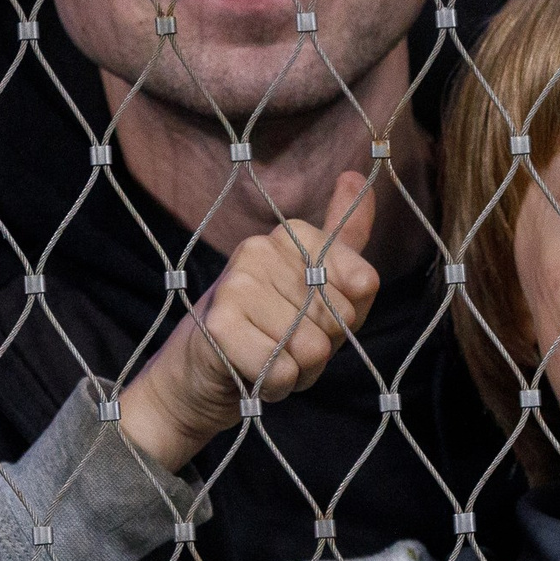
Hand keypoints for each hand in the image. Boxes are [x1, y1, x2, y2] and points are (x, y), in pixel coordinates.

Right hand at [118, 173, 382, 467]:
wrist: (195, 377)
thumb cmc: (266, 329)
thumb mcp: (315, 285)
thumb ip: (343, 237)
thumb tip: (355, 174)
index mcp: (288, 236)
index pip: (363, 281)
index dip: (349, 315)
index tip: (315, 315)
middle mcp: (259, 249)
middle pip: (339, 318)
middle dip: (322, 348)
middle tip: (285, 344)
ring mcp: (236, 284)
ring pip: (313, 348)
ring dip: (299, 371)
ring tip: (268, 359)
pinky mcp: (220, 325)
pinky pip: (283, 369)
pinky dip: (277, 386)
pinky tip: (254, 375)